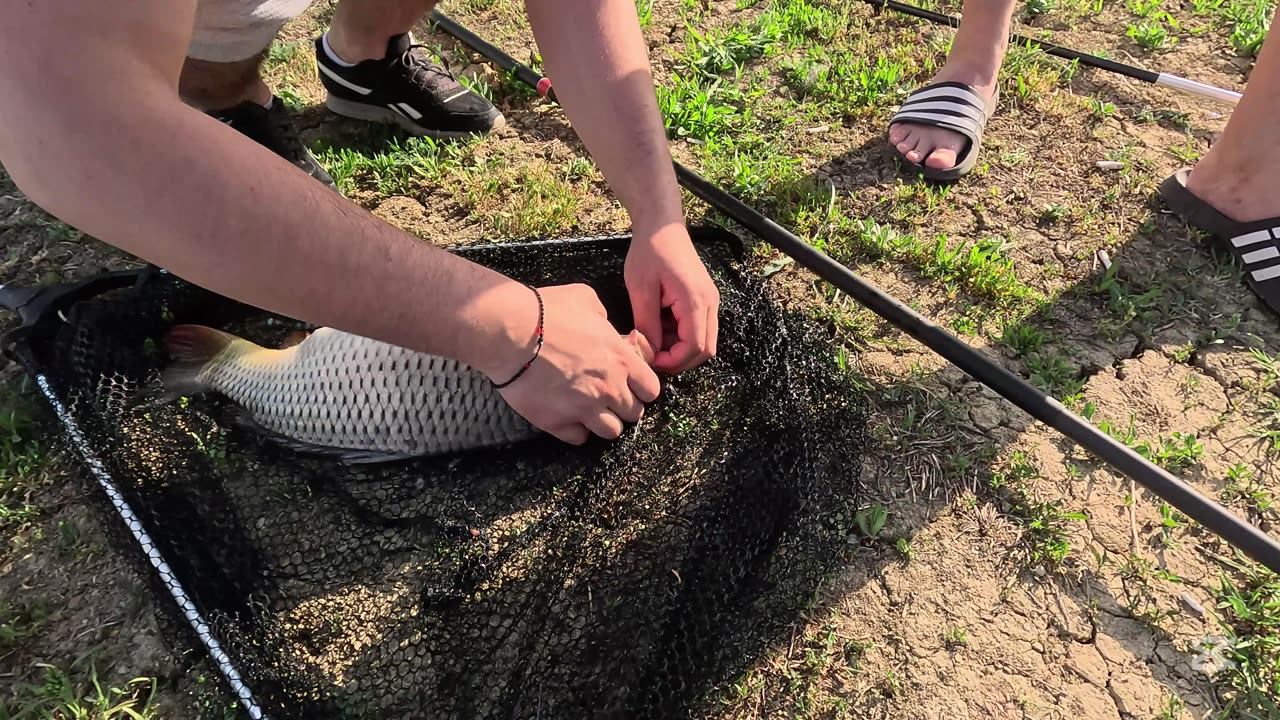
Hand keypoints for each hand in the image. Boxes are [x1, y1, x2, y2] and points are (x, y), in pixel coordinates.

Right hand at [492, 283, 660, 444]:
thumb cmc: (546, 311)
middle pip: (634, 413)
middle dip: (624, 405)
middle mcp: (609, 388)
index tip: (630, 382)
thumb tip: (605, 324)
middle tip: (608, 394)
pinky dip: (576, 429)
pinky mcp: (558, 422)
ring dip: (604, 421)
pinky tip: (568, 415)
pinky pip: (579, 438)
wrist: (507, 331)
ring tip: (590, 409)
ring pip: (612, 432)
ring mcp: (584, 409)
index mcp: (622, 359)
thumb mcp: (585, 299)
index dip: (642, 387)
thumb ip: (604, 316)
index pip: (652, 389)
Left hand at [625, 224, 720, 373]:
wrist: (662, 226)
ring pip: (704, 341)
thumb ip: (647, 323)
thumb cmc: (650, 251)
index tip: (650, 359)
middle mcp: (709, 303)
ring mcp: (709, 301)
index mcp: (695, 300)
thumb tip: (649, 352)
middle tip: (652, 356)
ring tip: (653, 337)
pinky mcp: (704, 298)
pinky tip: (660, 326)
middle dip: (679, 360)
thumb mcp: (641, 289)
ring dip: (680, 348)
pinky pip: (699, 328)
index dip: (673, 361)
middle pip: (705, 350)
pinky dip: (681, 336)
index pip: (694, 347)